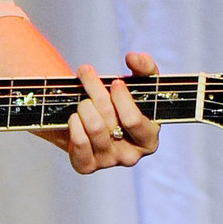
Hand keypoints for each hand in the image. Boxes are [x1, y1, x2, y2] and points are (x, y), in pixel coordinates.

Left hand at [65, 51, 160, 173]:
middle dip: (95, 91)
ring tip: (83, 98)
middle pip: (108, 120)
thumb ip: (144, 67)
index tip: (114, 82)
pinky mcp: (86, 166)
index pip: (133, 121)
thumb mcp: (138, 83)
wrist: (93, 118)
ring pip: (92, 128)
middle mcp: (130, 156)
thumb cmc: (121, 101)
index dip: (122, 99)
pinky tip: (74, 116)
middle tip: (86, 72)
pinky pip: (79, 144)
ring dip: (83, 106)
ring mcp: (108, 162)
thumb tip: (133, 58)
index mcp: (148, 139)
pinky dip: (74, 125)